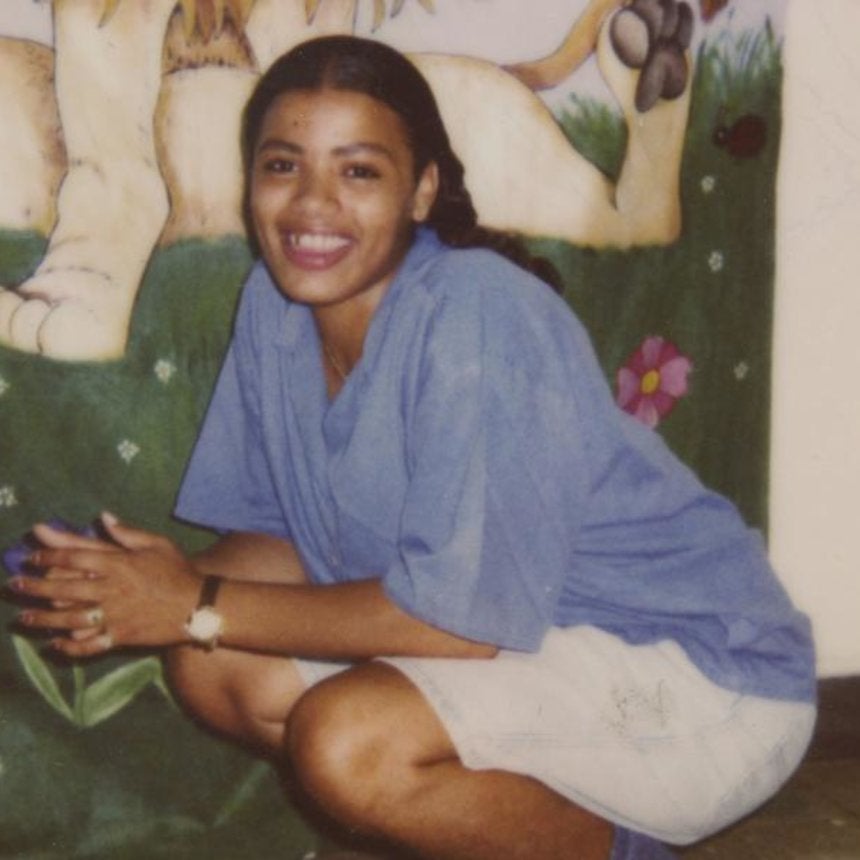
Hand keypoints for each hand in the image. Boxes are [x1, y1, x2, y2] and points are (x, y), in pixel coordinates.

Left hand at [9, 513, 200, 656]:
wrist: (199, 606)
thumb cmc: (178, 571)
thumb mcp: (158, 544)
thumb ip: (128, 532)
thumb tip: (103, 516)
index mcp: (119, 563)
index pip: (75, 556)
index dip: (50, 554)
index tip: (33, 555)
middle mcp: (111, 589)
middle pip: (64, 588)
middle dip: (35, 586)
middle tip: (15, 585)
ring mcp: (114, 615)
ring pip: (70, 619)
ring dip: (44, 618)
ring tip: (25, 617)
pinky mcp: (121, 636)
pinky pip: (89, 644)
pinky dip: (71, 647)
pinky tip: (55, 645)